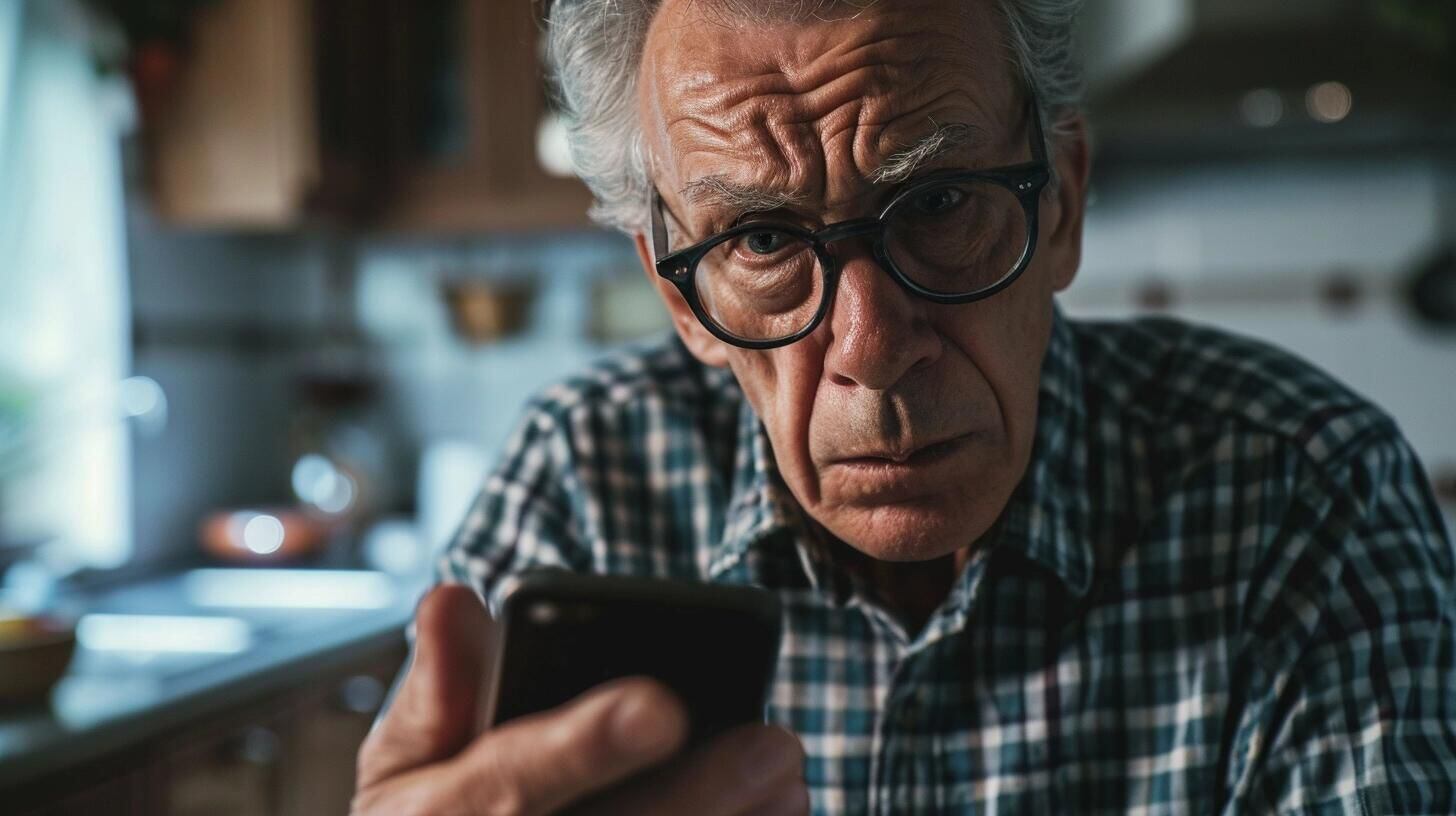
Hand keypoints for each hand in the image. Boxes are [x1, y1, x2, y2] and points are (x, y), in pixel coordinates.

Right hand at [352, 584, 808, 815]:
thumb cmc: (429, 812)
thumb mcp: (405, 753)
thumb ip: (439, 684)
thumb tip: (454, 597)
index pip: (509, 783)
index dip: (585, 747)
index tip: (662, 705)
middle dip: (698, 796)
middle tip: (773, 745)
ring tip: (789, 778)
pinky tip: (780, 812)